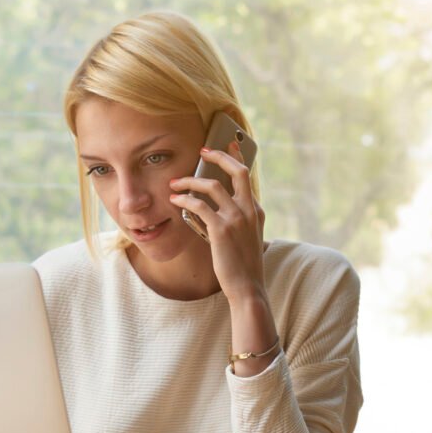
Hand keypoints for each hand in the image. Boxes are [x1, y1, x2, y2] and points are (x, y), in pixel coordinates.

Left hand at [169, 142, 266, 303]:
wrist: (247, 288)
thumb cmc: (242, 266)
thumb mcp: (244, 239)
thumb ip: (234, 221)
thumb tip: (210, 210)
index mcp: (256, 211)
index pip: (246, 176)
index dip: (235, 157)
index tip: (226, 144)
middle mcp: (250, 210)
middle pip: (237, 171)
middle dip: (218, 156)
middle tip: (202, 151)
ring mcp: (237, 218)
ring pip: (212, 186)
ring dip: (190, 181)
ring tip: (175, 183)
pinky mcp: (221, 229)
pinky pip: (199, 206)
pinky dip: (185, 200)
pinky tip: (175, 200)